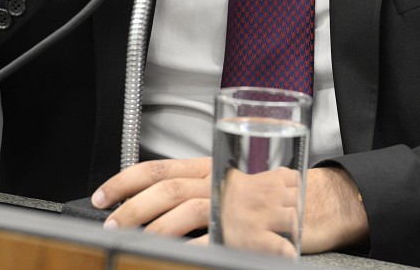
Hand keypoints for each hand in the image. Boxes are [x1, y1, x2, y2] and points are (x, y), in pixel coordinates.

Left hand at [91, 159, 368, 256]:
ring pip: (185, 211)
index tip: (102, 196)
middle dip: (133, 208)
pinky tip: (177, 254)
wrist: (317, 200)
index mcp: (210, 165)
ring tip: (133, 242)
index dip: (126, 180)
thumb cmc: (271, 190)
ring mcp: (233, 204)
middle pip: (167, 189)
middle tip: (113, 224)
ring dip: (153, 230)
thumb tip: (155, 203)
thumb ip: (199, 185)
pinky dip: (190, 248)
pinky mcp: (247, 229)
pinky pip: (212, 238)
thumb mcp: (231, 178)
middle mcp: (218, 180)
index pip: (159, 167)